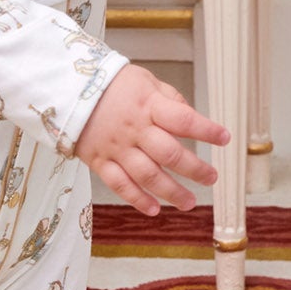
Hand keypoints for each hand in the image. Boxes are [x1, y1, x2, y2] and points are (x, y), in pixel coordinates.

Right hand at [75, 63, 229, 216]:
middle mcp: (134, 129)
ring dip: (171, 192)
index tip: (224, 138)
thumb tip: (190, 116)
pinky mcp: (99, 161)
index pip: (183, 120)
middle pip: (169, 154)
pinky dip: (137, 199)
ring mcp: (116, 147)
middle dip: (195, 169)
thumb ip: (169, 98)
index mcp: (148, 105)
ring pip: (147, 175)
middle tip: (211, 178)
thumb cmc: (109, 83)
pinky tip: (154, 209)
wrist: (66, 88)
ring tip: (190, 202)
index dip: (206, 130)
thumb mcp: (144, 80)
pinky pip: (119, 185)